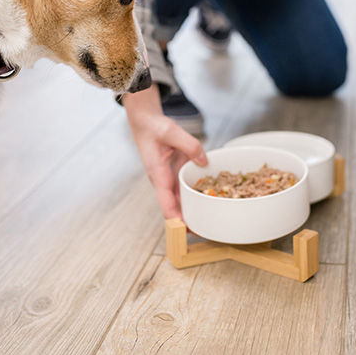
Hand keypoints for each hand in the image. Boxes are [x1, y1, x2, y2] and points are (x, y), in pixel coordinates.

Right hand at [122, 84, 206, 218]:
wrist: (146, 123)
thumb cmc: (153, 128)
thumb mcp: (172, 132)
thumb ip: (190, 145)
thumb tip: (204, 161)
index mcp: (158, 174)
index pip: (165, 202)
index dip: (174, 217)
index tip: (184, 229)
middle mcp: (163, 181)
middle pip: (174, 208)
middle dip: (187, 221)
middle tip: (204, 232)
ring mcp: (169, 179)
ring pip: (180, 201)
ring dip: (192, 211)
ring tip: (209, 222)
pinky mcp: (174, 174)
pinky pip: (185, 189)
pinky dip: (195, 196)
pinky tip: (208, 200)